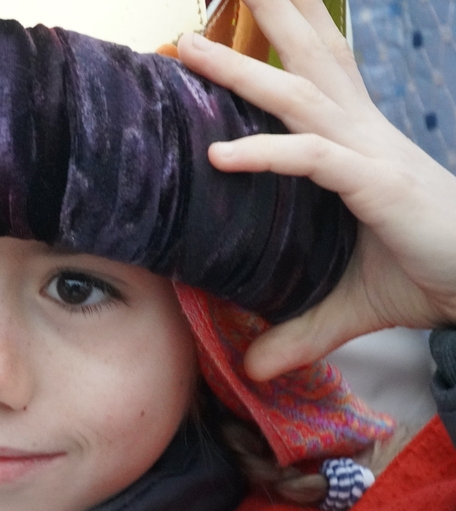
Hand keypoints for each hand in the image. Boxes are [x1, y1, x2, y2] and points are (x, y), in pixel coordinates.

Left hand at [177, 0, 455, 380]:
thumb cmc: (427, 275)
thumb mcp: (349, 305)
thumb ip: (298, 330)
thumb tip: (251, 369)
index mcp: (356, 143)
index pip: (319, 77)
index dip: (287, 41)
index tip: (248, 12)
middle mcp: (361, 134)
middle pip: (309, 61)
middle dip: (271, 18)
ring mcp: (367, 154)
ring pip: (298, 94)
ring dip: (244, 66)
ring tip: (189, 43)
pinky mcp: (375, 184)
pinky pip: (311, 159)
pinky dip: (265, 155)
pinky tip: (218, 156)